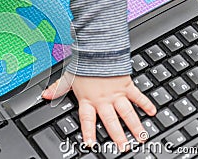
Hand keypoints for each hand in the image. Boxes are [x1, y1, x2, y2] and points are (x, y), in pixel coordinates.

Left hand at [42, 72, 156, 151]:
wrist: (97, 50)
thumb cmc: (83, 63)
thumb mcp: (67, 78)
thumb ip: (58, 89)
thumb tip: (45, 95)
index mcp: (88, 99)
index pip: (87, 120)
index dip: (89, 133)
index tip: (91, 144)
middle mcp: (103, 100)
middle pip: (111, 122)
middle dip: (118, 136)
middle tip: (123, 148)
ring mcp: (116, 94)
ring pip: (126, 113)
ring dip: (134, 126)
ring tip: (141, 138)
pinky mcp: (126, 85)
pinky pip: (138, 97)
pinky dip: (146, 104)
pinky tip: (153, 112)